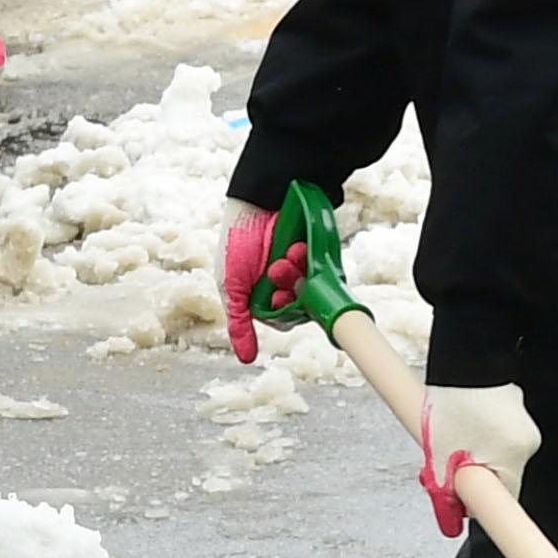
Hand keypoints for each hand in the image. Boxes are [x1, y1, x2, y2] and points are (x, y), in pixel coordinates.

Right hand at [218, 195, 312, 363]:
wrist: (259, 198)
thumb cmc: (239, 240)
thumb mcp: (232, 285)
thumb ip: (239, 323)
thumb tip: (246, 359)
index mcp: (264, 294)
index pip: (282, 316)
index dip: (283, 308)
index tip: (278, 295)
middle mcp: (286, 284)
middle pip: (301, 303)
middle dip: (291, 287)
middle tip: (280, 266)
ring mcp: (304, 268)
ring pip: (313, 287)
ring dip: (301, 271)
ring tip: (291, 251)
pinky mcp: (319, 252)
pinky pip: (325, 267)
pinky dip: (313, 259)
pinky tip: (301, 246)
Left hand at [418, 382, 539, 538]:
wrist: (465, 358)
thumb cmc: (455, 403)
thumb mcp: (441, 455)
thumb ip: (447, 492)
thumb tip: (450, 523)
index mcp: (513, 457)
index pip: (506, 497)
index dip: (481, 501)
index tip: (463, 499)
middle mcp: (527, 443)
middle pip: (500, 474)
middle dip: (472, 472)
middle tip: (444, 462)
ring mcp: (524, 423)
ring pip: (497, 452)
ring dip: (474, 450)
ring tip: (450, 434)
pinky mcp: (517, 408)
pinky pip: (498, 432)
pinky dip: (480, 432)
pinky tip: (462, 419)